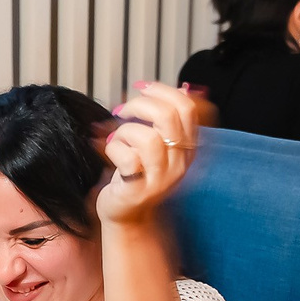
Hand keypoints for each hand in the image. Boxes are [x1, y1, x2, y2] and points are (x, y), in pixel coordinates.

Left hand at [98, 82, 198, 226]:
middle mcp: (180, 162)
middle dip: (140, 105)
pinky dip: (113, 148)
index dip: (162, 91)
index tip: (142, 89)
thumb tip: (180, 87)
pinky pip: (128, 158)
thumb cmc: (136, 174)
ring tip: (117, 139)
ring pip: (148, 138)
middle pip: (168, 117)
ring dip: (124, 131)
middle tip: (123, 112)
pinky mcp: (139, 189)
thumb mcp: (157, 143)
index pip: (187, 108)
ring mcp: (161, 178)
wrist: (126, 213)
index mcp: (187, 147)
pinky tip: (112, 153)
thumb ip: (165, 118)